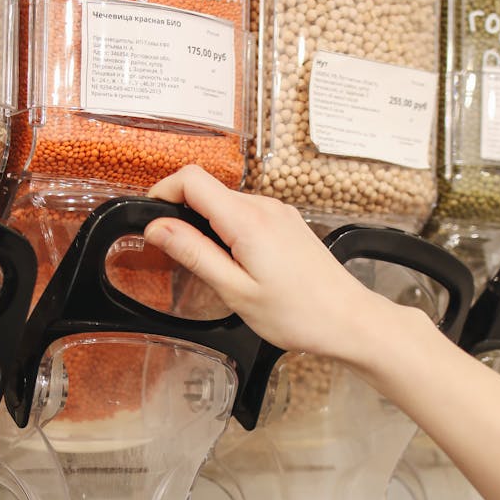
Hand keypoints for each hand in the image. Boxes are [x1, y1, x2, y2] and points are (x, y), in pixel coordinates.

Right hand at [144, 164, 388, 363]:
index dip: (164, 192)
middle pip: (207, 190)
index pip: (192, 179)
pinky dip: (230, 231)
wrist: (348, 320)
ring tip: (214, 268)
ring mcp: (279, 212)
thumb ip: (194, 253)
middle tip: (179, 256)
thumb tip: (157, 227)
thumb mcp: (235, 290)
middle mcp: (265, 206)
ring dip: (208, 226)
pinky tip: (238, 265)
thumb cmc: (297, 313)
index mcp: (248, 220)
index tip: (152, 220)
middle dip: (184, 215)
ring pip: (226, 203)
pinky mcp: (287, 222)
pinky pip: (246, 214)